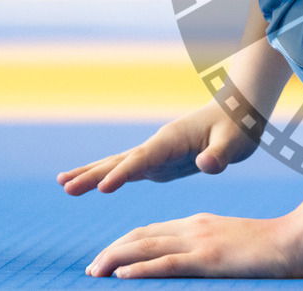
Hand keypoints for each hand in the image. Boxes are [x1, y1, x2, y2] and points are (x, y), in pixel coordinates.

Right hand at [57, 101, 256, 194]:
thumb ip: (220, 155)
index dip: (124, 173)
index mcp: (172, 139)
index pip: (144, 159)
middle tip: (65, 186)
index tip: (103, 188)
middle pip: (121, 161)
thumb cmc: (238, 126)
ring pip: (119, 165)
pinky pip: (129, 171)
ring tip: (64, 185)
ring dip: (93, 174)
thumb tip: (206, 165)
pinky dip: (109, 177)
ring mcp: (157, 153)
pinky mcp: (160, 161)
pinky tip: (94, 186)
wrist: (238, 113)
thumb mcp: (235, 141)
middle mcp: (159, 144)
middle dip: (94, 174)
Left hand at [86, 213, 302, 278]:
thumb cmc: (275, 248)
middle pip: (143, 236)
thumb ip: (216, 253)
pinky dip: (140, 269)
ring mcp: (201, 242)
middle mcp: (195, 228)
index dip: (127, 243)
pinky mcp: (209, 258)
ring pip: (147, 247)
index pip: (154, 231)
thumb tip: (204, 266)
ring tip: (94, 270)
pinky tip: (121, 275)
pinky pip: (167, 264)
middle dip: (114, 250)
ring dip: (116, 258)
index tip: (108, 257)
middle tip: (92, 267)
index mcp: (202, 224)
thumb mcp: (236, 248)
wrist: (297, 240)